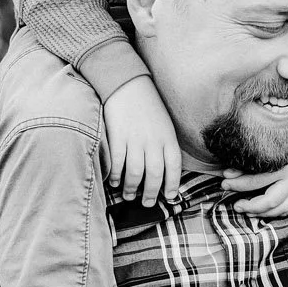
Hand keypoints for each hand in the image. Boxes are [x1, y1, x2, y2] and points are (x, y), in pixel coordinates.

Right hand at [102, 79, 182, 208]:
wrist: (127, 84)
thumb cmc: (148, 106)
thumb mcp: (165, 124)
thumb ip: (165, 145)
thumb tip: (164, 170)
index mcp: (168, 138)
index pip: (174, 168)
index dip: (172, 185)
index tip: (169, 197)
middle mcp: (153, 141)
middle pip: (154, 175)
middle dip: (151, 193)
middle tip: (146, 203)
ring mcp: (135, 139)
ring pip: (136, 173)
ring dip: (131, 188)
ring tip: (128, 195)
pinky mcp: (117, 137)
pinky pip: (117, 163)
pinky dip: (115, 175)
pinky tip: (113, 181)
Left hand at [221, 128, 287, 218]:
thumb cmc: (283, 134)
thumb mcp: (267, 144)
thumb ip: (249, 161)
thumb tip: (227, 175)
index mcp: (284, 163)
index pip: (257, 181)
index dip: (238, 184)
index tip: (225, 183)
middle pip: (271, 200)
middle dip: (251, 206)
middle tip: (237, 206)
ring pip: (283, 208)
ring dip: (264, 213)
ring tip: (249, 212)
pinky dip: (281, 212)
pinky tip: (268, 212)